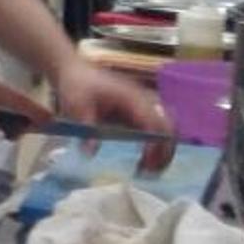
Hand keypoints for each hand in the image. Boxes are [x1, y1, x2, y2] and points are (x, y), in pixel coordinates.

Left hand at [55, 58, 181, 174]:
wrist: (74, 71)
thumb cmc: (76, 85)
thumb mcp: (76, 104)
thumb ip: (85, 125)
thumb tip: (90, 153)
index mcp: (133, 99)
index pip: (155, 124)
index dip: (155, 145)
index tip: (146, 163)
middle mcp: (145, 102)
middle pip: (169, 128)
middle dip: (165, 152)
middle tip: (150, 172)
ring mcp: (145, 106)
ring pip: (167, 130)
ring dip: (163, 150)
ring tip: (148, 170)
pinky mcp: (140, 112)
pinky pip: (158, 129)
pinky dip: (156, 145)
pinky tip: (144, 160)